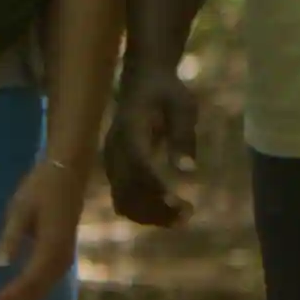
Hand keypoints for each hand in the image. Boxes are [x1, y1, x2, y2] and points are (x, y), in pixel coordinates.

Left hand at [0, 156, 87, 299]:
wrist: (68, 173)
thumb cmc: (42, 187)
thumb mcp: (21, 208)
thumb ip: (12, 235)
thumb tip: (0, 263)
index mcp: (52, 246)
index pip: (28, 282)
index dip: (8, 299)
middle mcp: (61, 258)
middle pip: (36, 293)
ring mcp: (65, 259)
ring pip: (42, 291)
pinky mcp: (62, 256)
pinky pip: (46, 283)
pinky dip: (29, 295)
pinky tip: (14, 298)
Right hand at [103, 72, 201, 227]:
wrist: (142, 80)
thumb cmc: (166, 91)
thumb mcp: (183, 105)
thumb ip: (184, 136)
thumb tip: (187, 170)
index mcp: (130, 129)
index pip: (138, 164)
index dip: (156, 187)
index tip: (180, 202)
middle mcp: (115, 148)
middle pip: (126, 190)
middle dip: (155, 209)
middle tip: (188, 214)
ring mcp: (111, 161)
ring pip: (123, 200)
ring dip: (150, 216)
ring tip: (181, 219)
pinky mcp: (115, 169)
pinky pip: (123, 198)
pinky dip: (143, 212)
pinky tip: (168, 213)